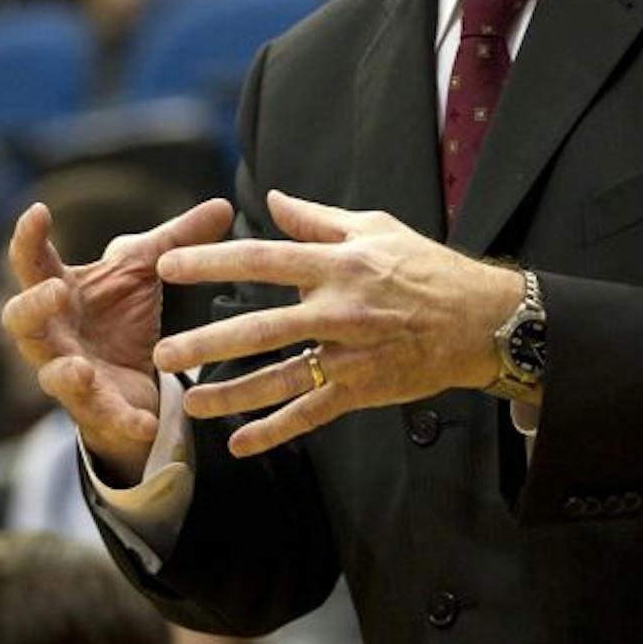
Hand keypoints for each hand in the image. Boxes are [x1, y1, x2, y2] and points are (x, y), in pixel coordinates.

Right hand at [0, 196, 235, 479]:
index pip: (32, 263)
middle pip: (22, 321)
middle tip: (56, 292)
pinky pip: (105, 416)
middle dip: (33, 307)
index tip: (38, 210)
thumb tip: (224, 204)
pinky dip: (124, 420)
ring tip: (80, 369)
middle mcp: (54, 334)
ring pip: (52, 375)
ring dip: (64, 372)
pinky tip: (146, 423)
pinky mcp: (97, 410)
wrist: (134, 378)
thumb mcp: (146, 272)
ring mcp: (70, 374)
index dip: (28, 238)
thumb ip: (178, 239)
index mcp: (60, 291)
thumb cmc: (121, 314)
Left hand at [152, 190, 524, 456]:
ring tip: (190, 402)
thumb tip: (272, 200)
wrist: (480, 318)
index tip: (166, 264)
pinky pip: (311, 413)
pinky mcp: (363, 388)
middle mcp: (339, 309)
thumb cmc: (428, 267)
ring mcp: (350, 354)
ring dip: (231, 393)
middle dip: (206, 341)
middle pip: (260, 327)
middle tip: (162, 353)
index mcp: (338, 264)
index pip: (263, 260)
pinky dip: (274, 431)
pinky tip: (240, 442)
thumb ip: (318, 219)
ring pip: (280, 377)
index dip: (211, 262)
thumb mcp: (376, 228)